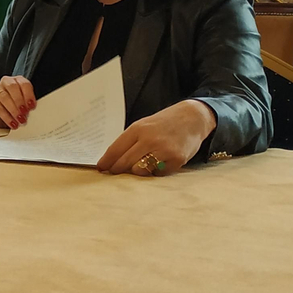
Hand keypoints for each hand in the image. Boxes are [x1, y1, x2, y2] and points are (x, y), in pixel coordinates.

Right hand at [0, 75, 36, 128]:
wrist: (4, 111)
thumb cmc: (18, 105)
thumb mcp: (25, 103)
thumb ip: (29, 104)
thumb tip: (34, 112)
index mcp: (18, 80)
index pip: (24, 84)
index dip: (28, 95)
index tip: (32, 106)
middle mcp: (6, 82)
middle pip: (12, 87)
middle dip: (19, 101)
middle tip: (25, 113)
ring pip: (4, 97)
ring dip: (13, 109)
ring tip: (19, 120)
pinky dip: (6, 117)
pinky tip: (12, 123)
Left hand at [97, 100, 216, 175]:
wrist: (192, 118)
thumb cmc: (164, 124)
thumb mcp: (144, 126)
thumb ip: (130, 141)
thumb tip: (112, 159)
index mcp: (138, 129)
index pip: (116, 149)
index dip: (106, 161)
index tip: (100, 168)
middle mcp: (150, 139)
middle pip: (125, 162)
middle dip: (117, 170)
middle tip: (113, 174)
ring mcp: (164, 150)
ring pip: (140, 170)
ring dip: (136, 172)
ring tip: (138, 167)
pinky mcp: (176, 160)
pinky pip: (158, 174)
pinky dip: (155, 172)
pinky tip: (157, 164)